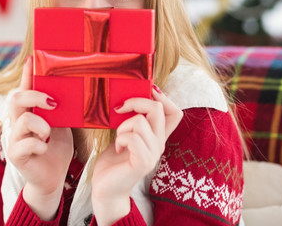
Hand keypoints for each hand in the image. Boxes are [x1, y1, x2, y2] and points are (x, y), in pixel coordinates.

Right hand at [7, 55, 73, 219]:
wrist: (53, 177)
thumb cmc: (57, 148)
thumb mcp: (62, 124)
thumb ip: (61, 109)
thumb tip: (74, 89)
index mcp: (30, 112)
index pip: (26, 88)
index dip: (28, 73)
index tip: (33, 58)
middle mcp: (18, 122)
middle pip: (16, 99)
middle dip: (35, 96)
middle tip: (53, 103)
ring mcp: (14, 138)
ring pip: (22, 121)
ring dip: (41, 126)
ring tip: (49, 135)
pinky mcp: (15, 155)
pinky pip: (26, 144)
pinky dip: (39, 145)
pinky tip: (45, 149)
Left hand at [91, 86, 182, 224]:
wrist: (106, 188)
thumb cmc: (114, 160)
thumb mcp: (126, 133)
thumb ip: (134, 119)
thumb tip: (132, 94)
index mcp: (157, 136)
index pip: (175, 112)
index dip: (163, 98)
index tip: (144, 95)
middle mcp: (159, 144)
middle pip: (159, 109)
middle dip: (137, 101)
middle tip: (121, 109)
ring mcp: (153, 154)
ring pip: (140, 122)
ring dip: (122, 126)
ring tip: (119, 138)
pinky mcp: (143, 163)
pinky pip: (133, 138)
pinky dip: (120, 139)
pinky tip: (118, 148)